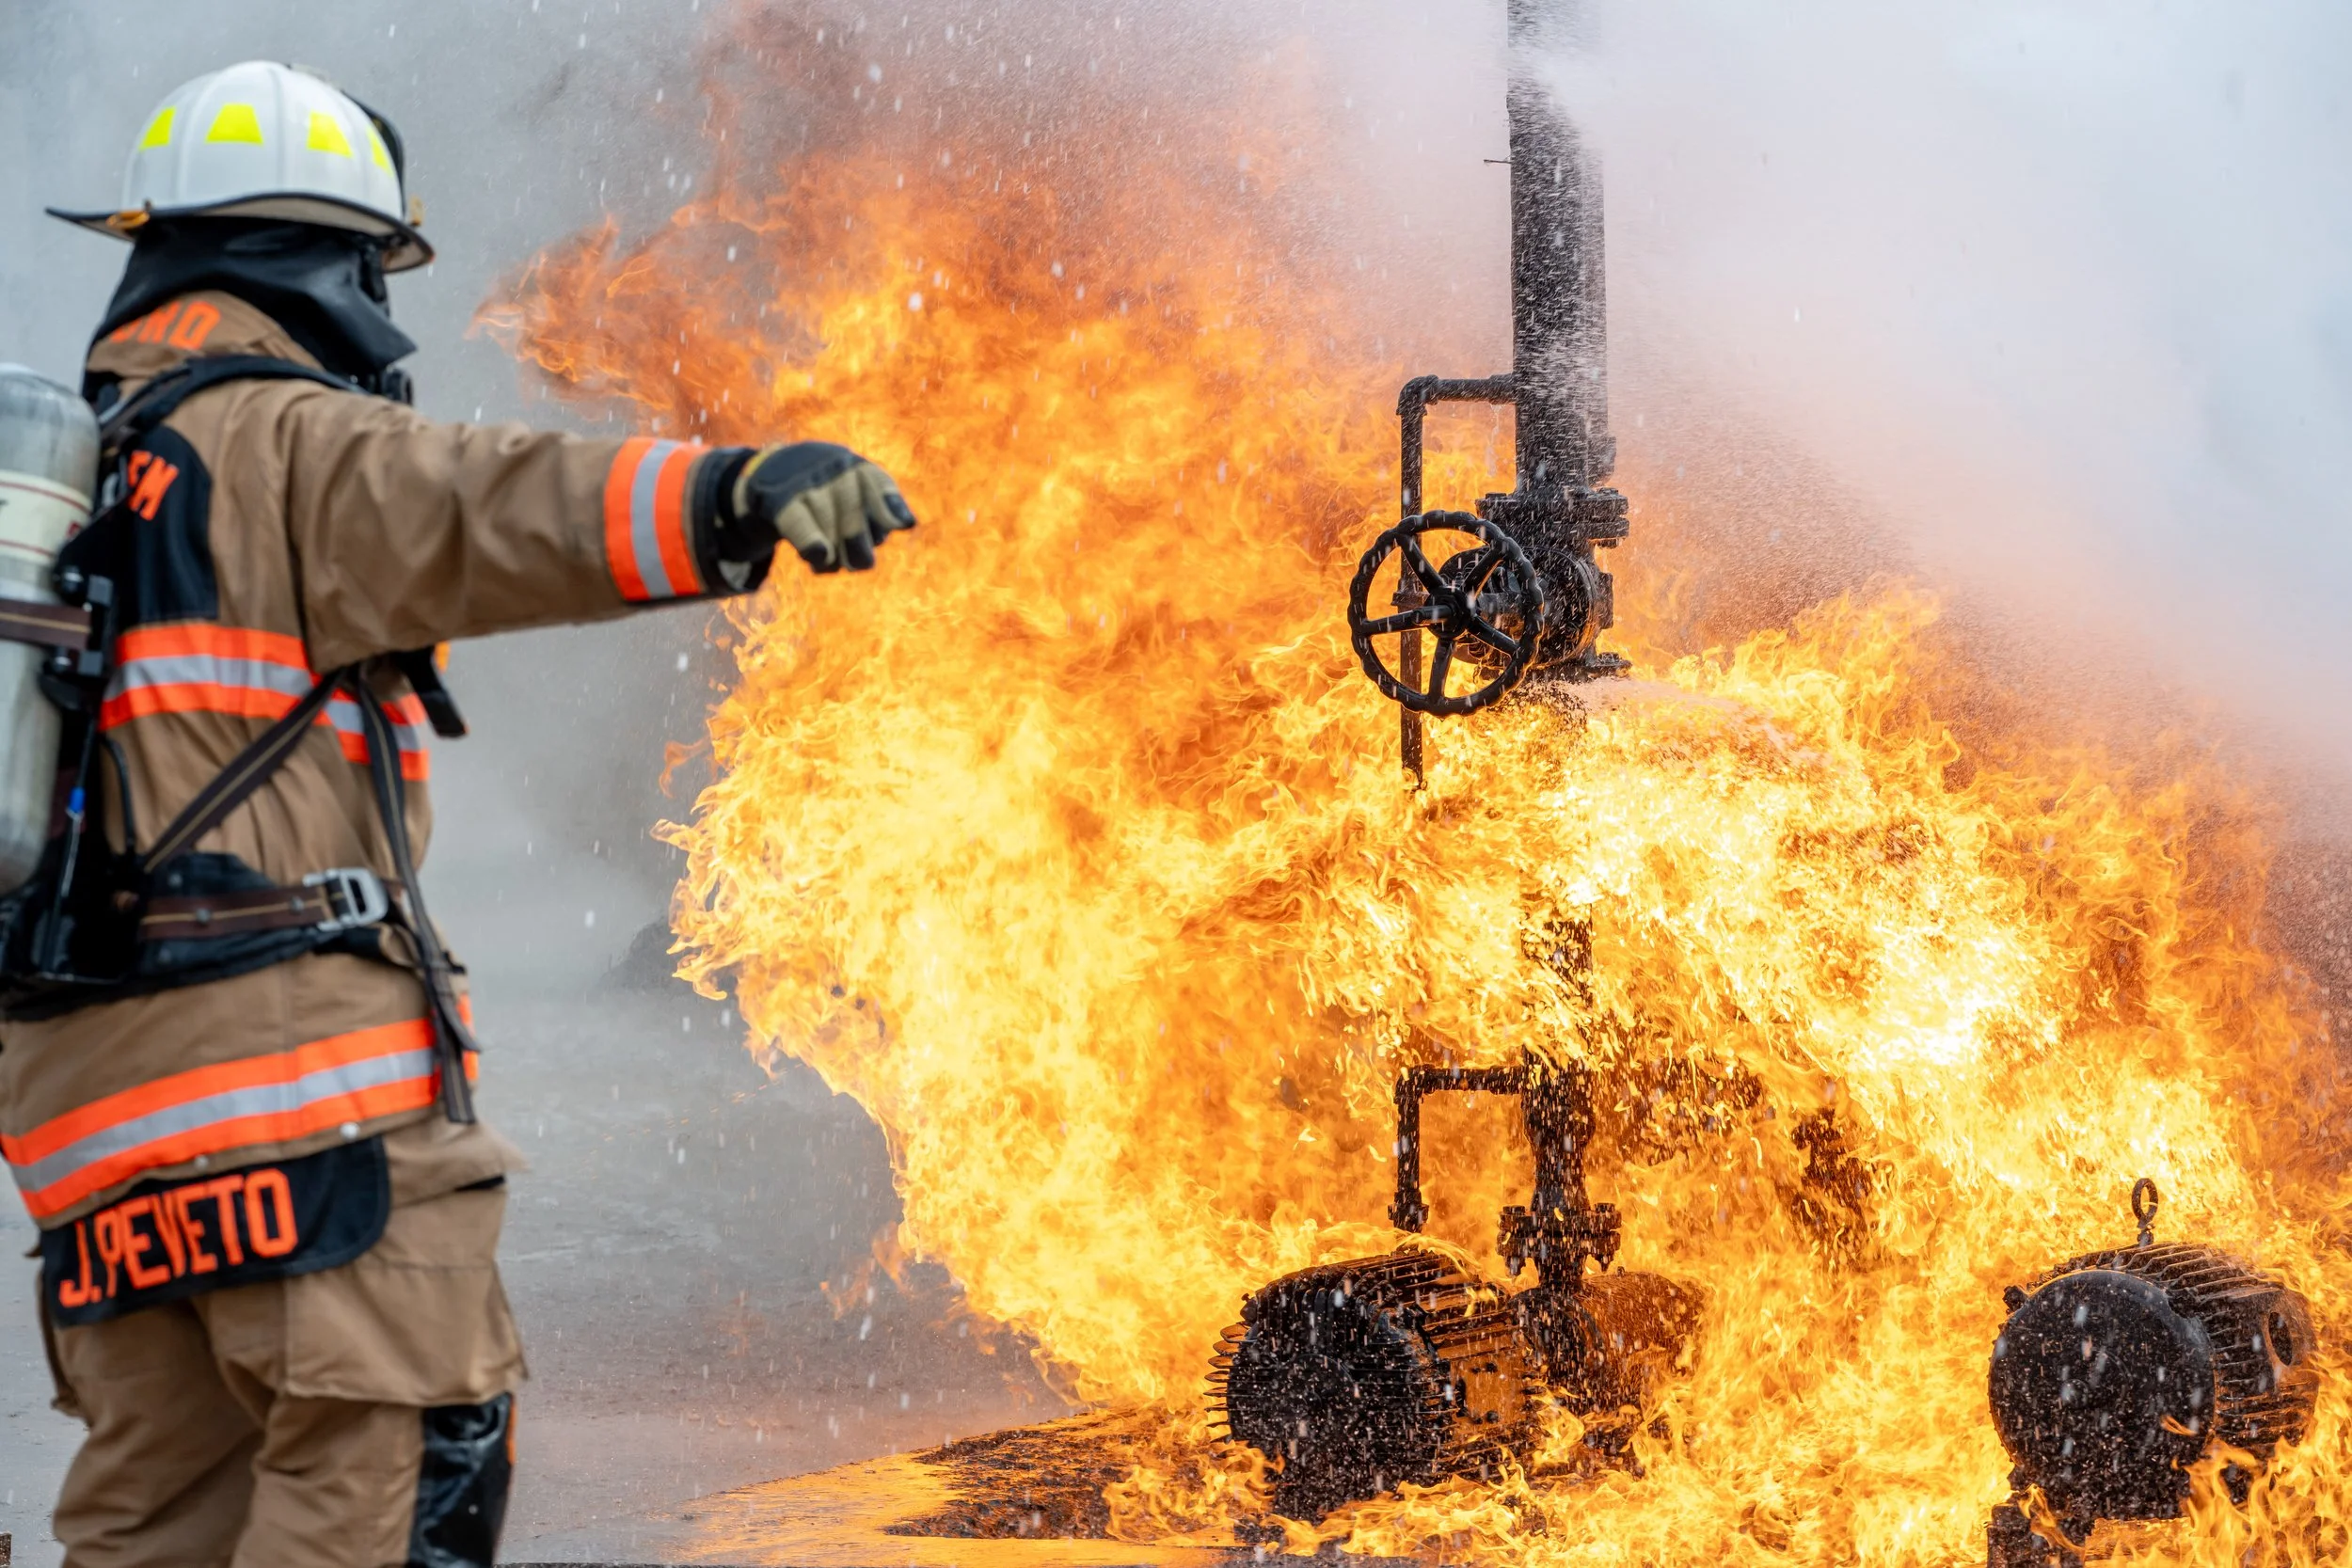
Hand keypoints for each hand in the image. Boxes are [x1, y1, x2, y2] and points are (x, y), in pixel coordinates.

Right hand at [730, 442, 915, 573]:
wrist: (769, 473)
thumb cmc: (826, 493)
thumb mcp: (855, 493)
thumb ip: (881, 510)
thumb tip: (907, 523)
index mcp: (855, 466)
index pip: (877, 484)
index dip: (890, 505)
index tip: (904, 525)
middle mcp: (832, 468)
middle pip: (852, 509)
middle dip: (859, 542)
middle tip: (863, 564)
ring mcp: (804, 481)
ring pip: (827, 522)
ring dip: (835, 553)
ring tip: (832, 563)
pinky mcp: (778, 500)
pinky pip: (799, 523)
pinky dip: (812, 542)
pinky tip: (820, 557)